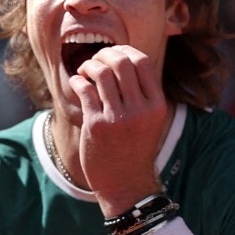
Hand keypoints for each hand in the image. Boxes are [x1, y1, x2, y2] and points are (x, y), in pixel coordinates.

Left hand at [68, 45, 167, 214]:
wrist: (126, 184)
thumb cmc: (134, 149)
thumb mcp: (149, 120)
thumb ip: (141, 94)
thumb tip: (123, 59)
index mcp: (156, 105)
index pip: (142, 61)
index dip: (125, 50)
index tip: (113, 54)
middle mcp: (140, 110)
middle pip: (122, 61)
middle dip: (104, 54)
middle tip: (95, 61)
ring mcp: (118, 118)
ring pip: (101, 72)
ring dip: (89, 65)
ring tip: (84, 72)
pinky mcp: (96, 126)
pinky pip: (84, 90)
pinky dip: (78, 81)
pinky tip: (77, 84)